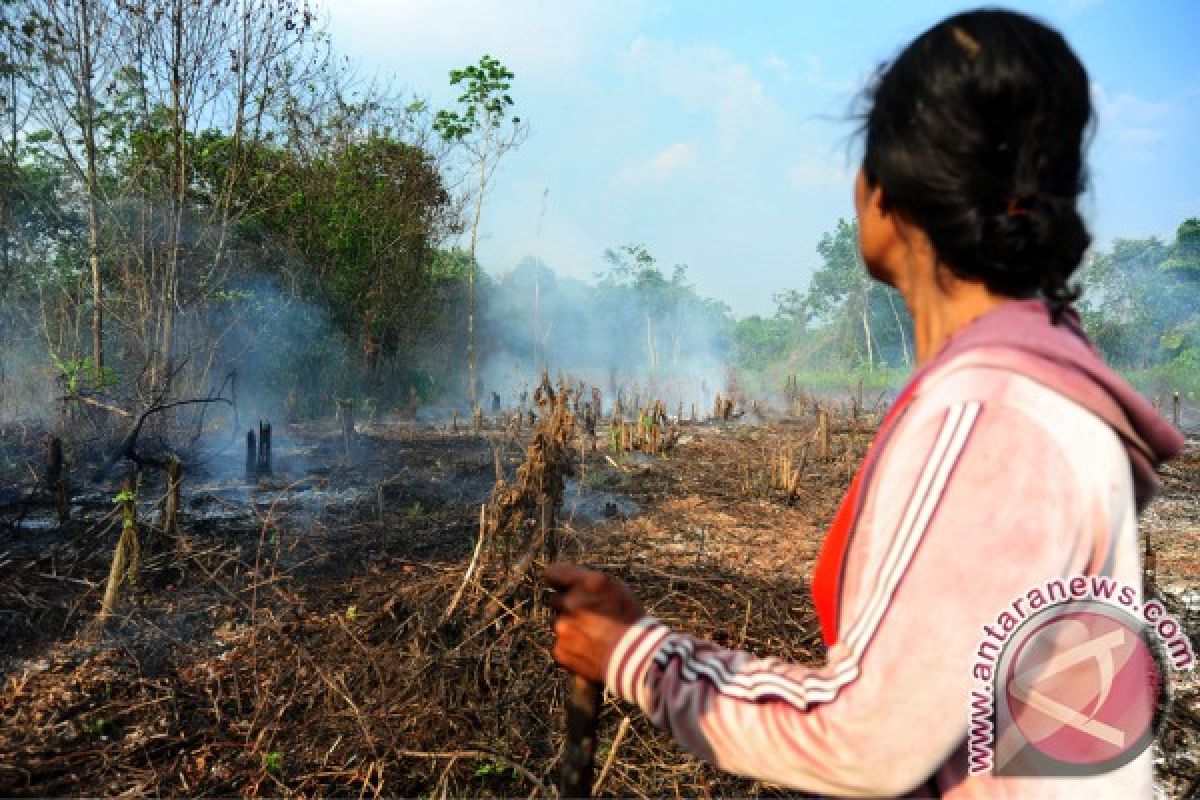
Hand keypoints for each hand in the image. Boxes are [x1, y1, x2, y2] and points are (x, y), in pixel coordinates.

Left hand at [545, 562, 643, 683]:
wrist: (636, 658)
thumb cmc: (630, 620)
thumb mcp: (615, 588)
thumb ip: (587, 582)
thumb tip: (568, 582)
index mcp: (585, 583)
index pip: (552, 573)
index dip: (557, 580)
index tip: (561, 586)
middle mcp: (570, 603)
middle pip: (555, 600)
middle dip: (567, 607)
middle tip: (588, 617)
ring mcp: (562, 627)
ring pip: (559, 624)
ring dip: (570, 628)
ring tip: (593, 636)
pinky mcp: (559, 650)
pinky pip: (560, 645)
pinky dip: (572, 648)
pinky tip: (590, 650)